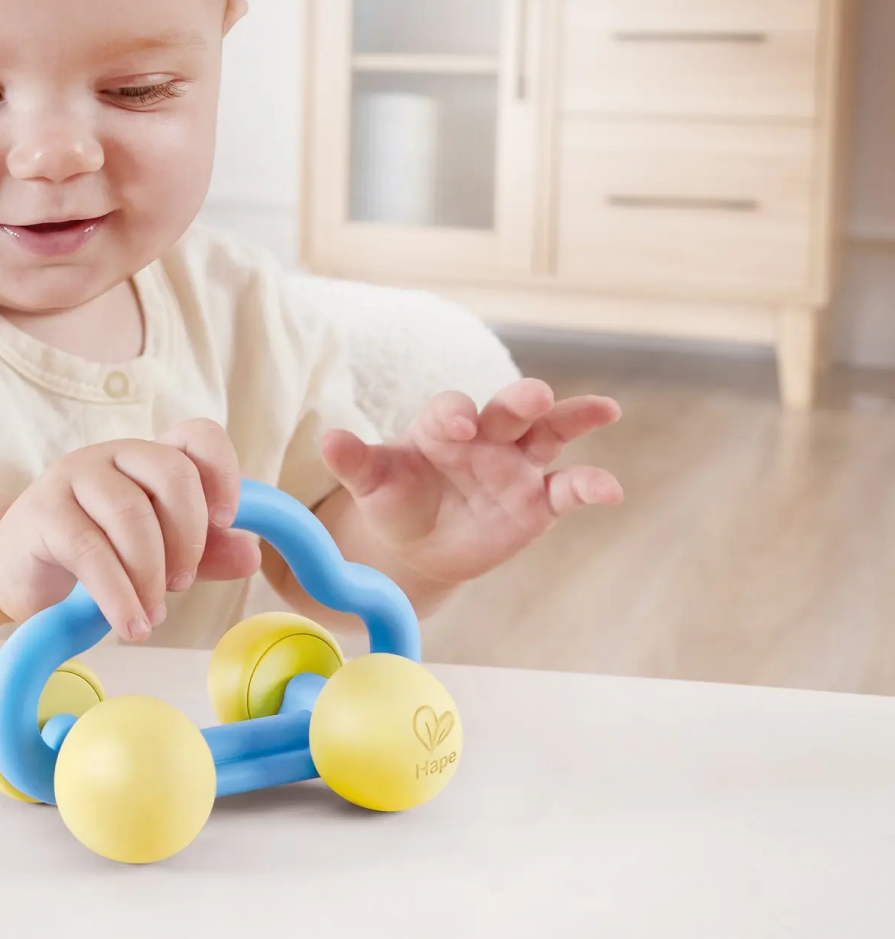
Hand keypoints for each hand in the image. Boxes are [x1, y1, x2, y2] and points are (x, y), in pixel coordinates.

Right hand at [0, 419, 258, 641]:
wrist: (18, 570)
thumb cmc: (97, 557)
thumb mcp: (160, 555)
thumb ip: (205, 554)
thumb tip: (252, 555)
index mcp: (150, 457)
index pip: (198, 435)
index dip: (222, 471)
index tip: (226, 520)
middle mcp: (114, 454)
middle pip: (171, 473)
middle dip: (188, 534)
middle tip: (183, 583)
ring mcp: (74, 476)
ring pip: (130, 512)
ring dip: (150, 573)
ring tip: (153, 616)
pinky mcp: (43, 511)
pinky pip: (90, 550)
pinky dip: (118, 594)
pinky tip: (129, 624)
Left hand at [320, 378, 621, 592]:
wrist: (419, 544)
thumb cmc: (394, 501)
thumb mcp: (371, 484)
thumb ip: (355, 461)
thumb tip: (327, 439)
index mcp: (441, 426)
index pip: (451, 409)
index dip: (453, 414)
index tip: (454, 425)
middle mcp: (485, 436)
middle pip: (508, 409)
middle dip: (521, 399)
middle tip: (535, 394)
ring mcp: (516, 465)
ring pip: (549, 432)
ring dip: (574, 418)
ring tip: (604, 408)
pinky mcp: (539, 500)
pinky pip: (568, 488)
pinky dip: (591, 486)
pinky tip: (612, 491)